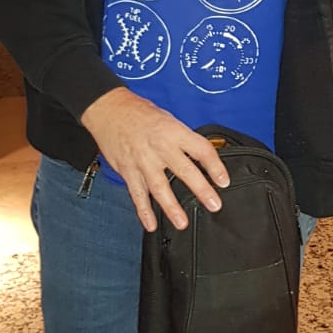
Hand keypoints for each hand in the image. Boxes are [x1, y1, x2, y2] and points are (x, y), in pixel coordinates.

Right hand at [80, 88, 229, 231]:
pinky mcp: (128, 170)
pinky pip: (137, 194)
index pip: (201, 150)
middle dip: (201, 190)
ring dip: (171, 207)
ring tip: (182, 222)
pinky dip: (144, 211)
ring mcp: (143, 160)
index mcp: (174, 132)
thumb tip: (200, 159)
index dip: (215, 166)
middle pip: (185, 170)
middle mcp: (160, 147)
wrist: (109, 109)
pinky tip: (151, 224)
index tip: (223, 181)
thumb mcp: (168, 120)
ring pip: (159, 187)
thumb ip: (183, 140)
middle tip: (214, 204)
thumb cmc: (140, 113)